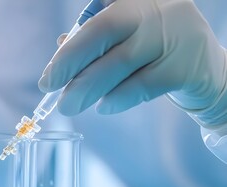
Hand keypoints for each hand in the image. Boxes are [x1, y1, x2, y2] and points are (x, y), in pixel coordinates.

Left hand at [39, 0, 226, 127]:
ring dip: (87, 88)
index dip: (71, 43)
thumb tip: (61, 46)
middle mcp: (158, 8)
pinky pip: (142, 85)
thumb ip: (98, 39)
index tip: (49, 72)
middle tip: (47, 86)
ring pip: (120, 62)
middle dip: (70, 62)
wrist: (209, 73)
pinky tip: (104, 106)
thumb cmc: (158, 51)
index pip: (97, 13)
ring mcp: (176, 35)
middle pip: (103, 31)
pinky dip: (118, 98)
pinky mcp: (187, 67)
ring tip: (69, 105)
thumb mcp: (129, 37)